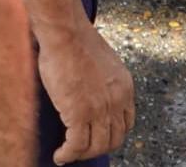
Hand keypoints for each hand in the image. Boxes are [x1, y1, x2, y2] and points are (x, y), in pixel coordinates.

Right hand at [33, 28, 136, 162]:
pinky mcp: (78, 113)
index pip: (126, 123)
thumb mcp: (102, 61)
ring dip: (81, 154)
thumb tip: (90, 89)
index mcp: (124, 87)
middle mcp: (116, 101)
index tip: (97, 136)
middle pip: (113, 139)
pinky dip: (67, 155)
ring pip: (95, 146)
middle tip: (81, 149)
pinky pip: (76, 146)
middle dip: (97, 148)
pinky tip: (60, 156)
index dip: (111, 134)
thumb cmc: (76, 39)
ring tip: (67, 154)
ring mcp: (99, 109)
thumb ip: (103, 79)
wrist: (66, 32)